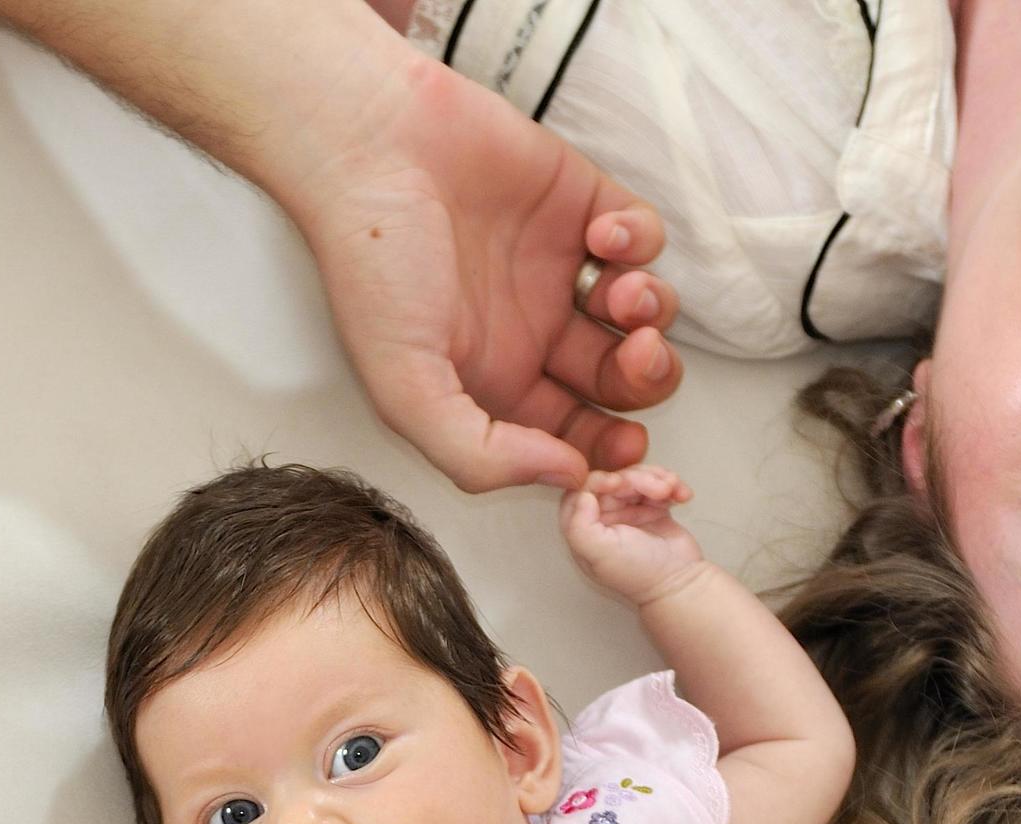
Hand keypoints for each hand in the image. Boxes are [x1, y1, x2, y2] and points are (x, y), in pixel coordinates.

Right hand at [285, 58, 682, 492]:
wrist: (369, 147)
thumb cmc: (372, 266)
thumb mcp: (406, 390)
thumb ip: (479, 453)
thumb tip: (566, 478)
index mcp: (495, 381)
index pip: (575, 435)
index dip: (610, 449)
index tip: (628, 446)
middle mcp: (532, 330)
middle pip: (621, 379)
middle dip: (644, 379)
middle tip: (633, 356)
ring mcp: (559, 266)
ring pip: (645, 312)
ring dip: (651, 311)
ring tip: (619, 291)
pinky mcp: (580, 203)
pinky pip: (645, 235)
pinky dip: (641, 240)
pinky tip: (600, 234)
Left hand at [559, 466, 705, 605]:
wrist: (679, 582)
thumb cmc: (639, 573)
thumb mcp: (599, 553)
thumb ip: (580, 526)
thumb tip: (582, 495)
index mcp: (585, 529)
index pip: (580, 492)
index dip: (597, 481)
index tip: (617, 483)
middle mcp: (605, 518)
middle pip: (613, 480)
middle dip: (637, 478)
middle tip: (658, 490)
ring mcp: (629, 511)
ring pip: (637, 477)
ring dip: (657, 479)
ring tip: (671, 492)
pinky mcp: (653, 507)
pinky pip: (658, 484)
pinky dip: (672, 485)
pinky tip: (682, 496)